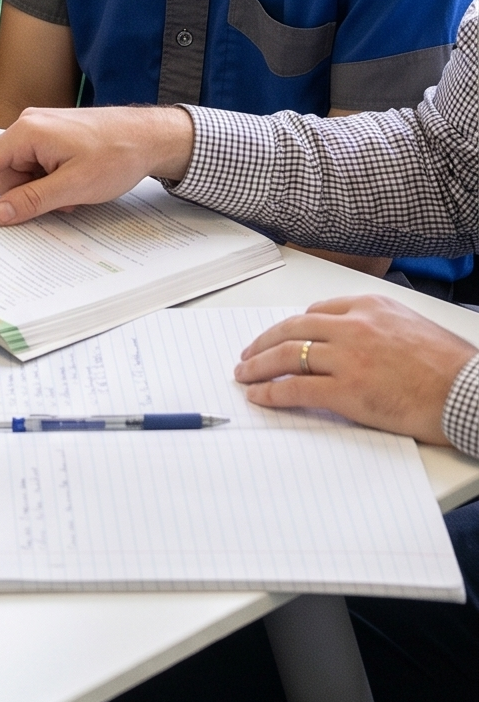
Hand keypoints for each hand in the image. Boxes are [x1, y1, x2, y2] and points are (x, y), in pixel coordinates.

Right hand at [0, 105, 195, 221]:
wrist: (152, 135)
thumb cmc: (116, 154)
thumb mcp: (74, 186)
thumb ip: (32, 200)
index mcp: (26, 133)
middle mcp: (27, 128)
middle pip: (3, 177)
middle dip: (25, 196)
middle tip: (62, 200)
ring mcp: (40, 133)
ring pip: (22, 177)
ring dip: (42, 192)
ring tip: (76, 191)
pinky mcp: (53, 139)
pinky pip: (38, 170)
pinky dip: (52, 184)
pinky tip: (78, 184)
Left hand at [234, 296, 478, 444]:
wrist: (466, 391)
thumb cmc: (449, 365)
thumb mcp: (410, 325)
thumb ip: (377, 326)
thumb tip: (353, 340)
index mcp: (370, 306)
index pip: (316, 310)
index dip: (291, 326)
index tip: (280, 336)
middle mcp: (354, 325)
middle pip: (293, 329)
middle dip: (264, 342)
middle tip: (248, 354)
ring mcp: (348, 358)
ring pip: (287, 355)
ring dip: (259, 365)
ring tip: (245, 374)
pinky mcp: (346, 391)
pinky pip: (296, 388)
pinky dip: (271, 392)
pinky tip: (260, 396)